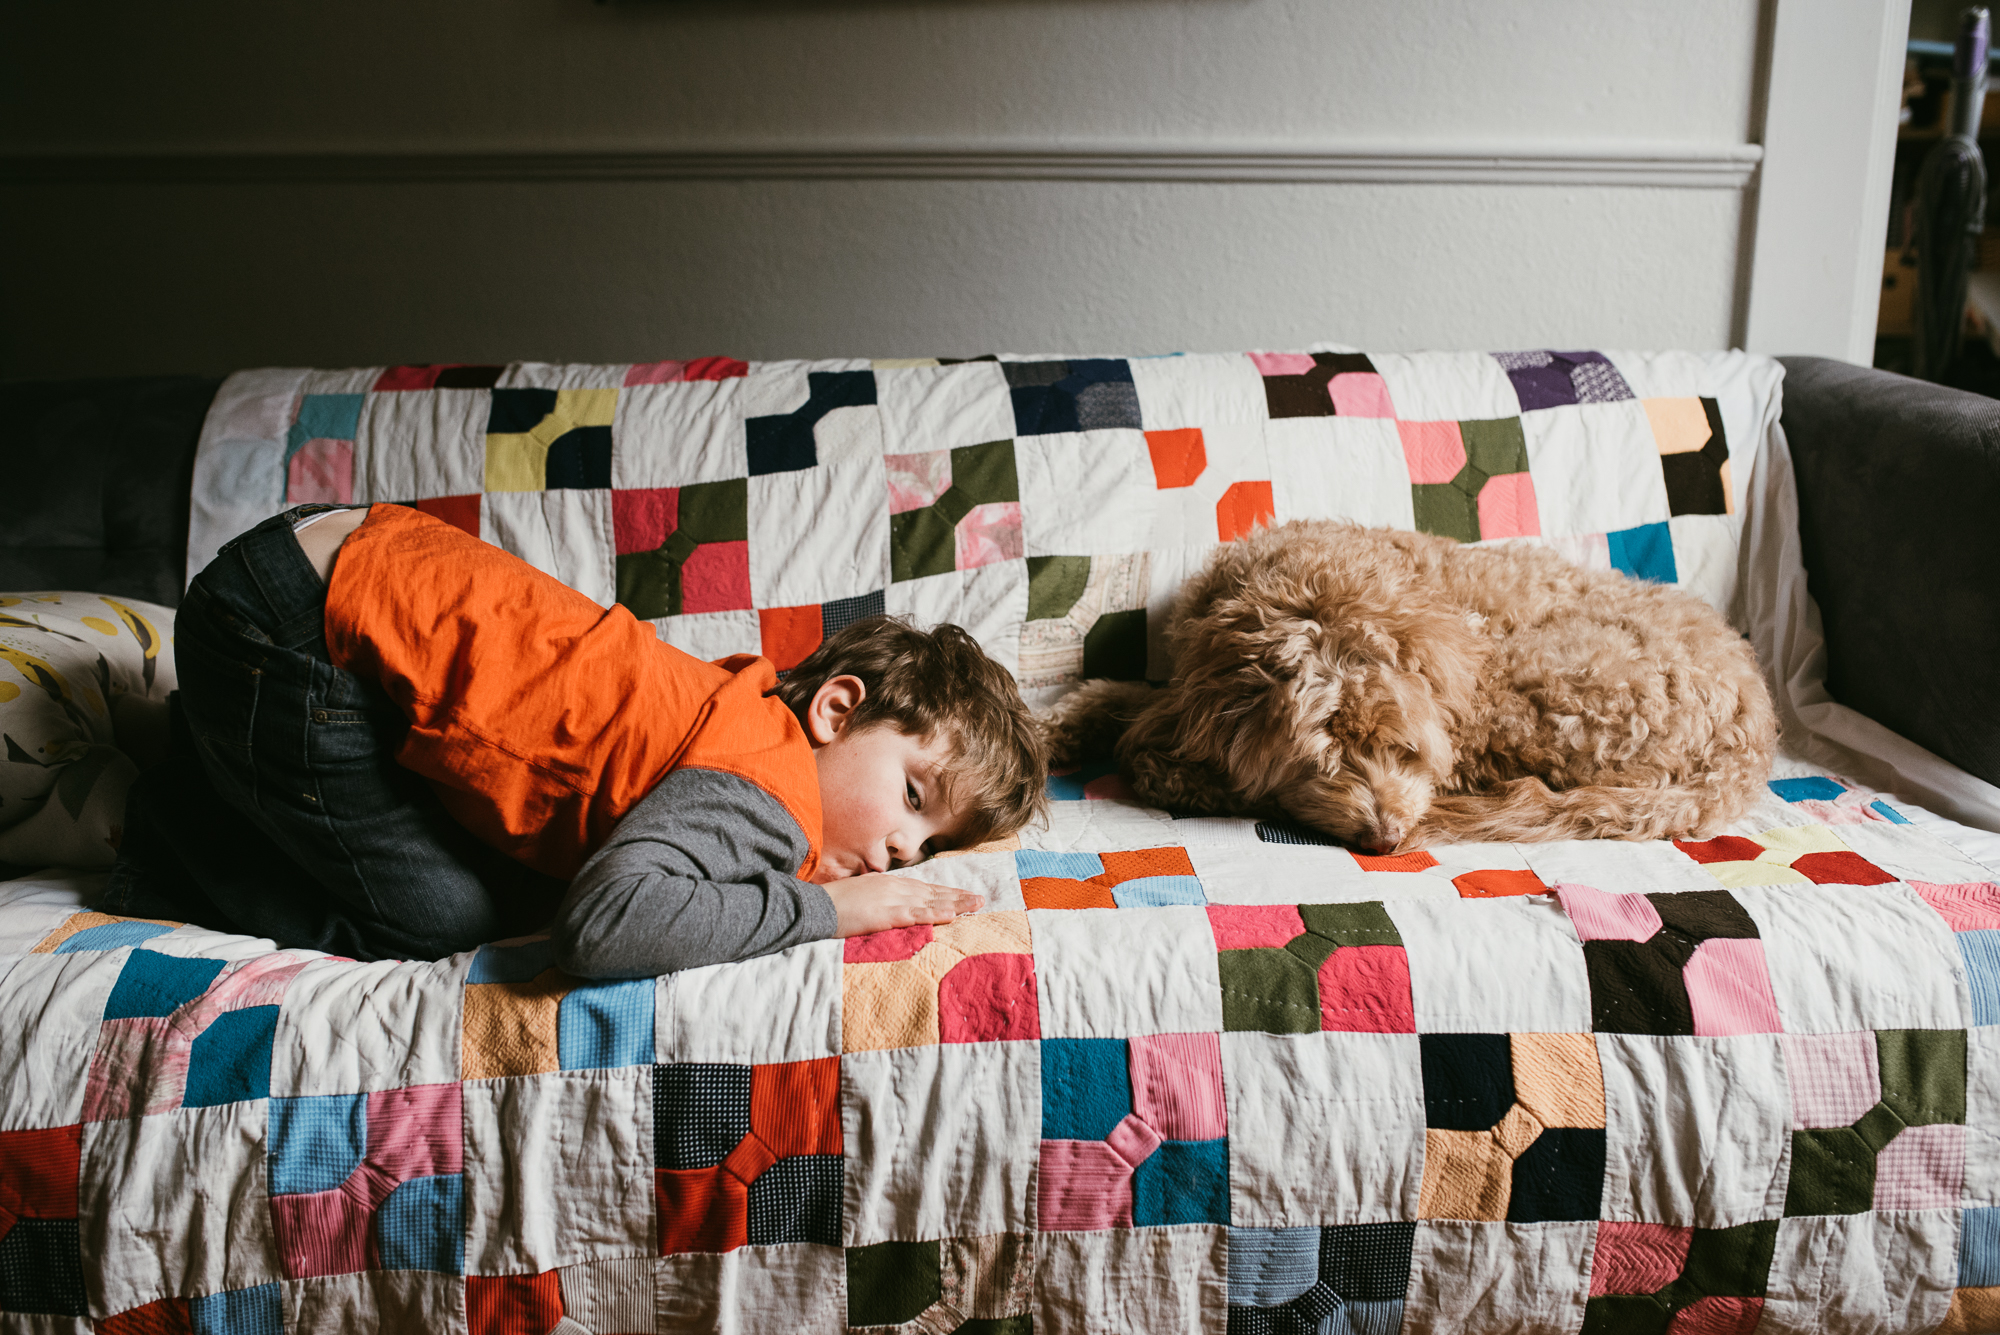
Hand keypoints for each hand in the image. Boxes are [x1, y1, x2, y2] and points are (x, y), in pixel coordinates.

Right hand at [826, 873, 984, 936]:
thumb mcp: (860, 895)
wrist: (816, 905)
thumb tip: (887, 903)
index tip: (962, 895)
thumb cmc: (833, 902)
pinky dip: (935, 914)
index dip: (944, 892)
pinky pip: (916, 914)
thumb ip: (877, 897)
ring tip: (976, 905)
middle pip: (933, 892)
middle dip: (958, 896)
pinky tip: (952, 915)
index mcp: (888, 883)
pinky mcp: (886, 914)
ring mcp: (892, 899)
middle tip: (980, 899)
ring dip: (955, 903)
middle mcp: (895, 887)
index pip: (923, 888)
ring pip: (931, 901)